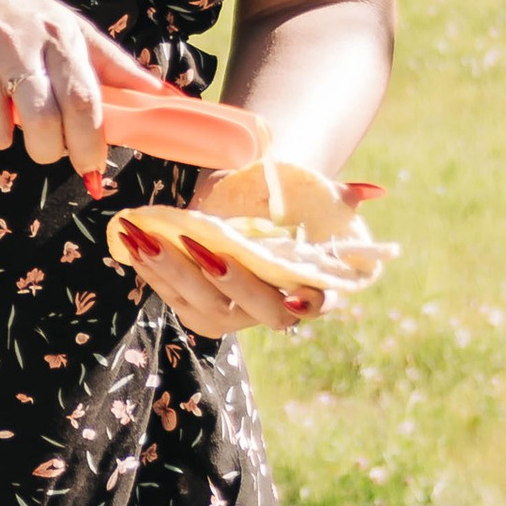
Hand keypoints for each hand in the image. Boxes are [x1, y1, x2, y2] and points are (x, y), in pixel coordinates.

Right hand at [0, 0, 154, 174]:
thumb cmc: (4, 10)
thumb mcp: (61, 22)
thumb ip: (109, 61)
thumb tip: (156, 90)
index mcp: (58, 35)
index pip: (84, 101)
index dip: (90, 144)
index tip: (91, 166)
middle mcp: (20, 45)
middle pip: (44, 126)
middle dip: (45, 150)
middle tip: (41, 144)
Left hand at [111, 179, 322, 337]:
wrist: (249, 210)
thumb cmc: (287, 204)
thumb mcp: (316, 196)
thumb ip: (343, 194)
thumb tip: (371, 190)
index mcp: (312, 287)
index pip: (318, 304)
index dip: (308, 303)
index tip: (295, 294)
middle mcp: (274, 310)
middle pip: (256, 309)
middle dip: (229, 280)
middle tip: (203, 246)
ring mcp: (234, 315)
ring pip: (205, 305)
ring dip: (173, 272)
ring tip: (146, 238)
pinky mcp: (198, 310)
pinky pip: (174, 297)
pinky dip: (152, 270)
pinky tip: (133, 243)